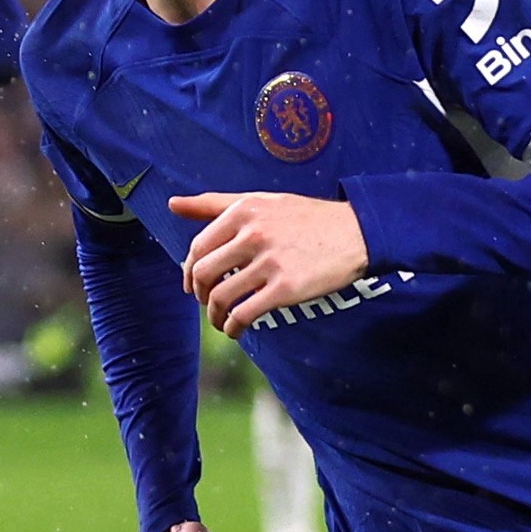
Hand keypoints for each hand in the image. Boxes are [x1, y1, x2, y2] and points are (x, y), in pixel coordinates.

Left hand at [171, 191, 369, 334]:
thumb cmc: (307, 218)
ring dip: (214, 316)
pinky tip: (236, 331)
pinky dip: (233, 327)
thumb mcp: (261, 201)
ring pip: (221, 297)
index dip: (190, 271)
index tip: (194, 285)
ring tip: (221, 321)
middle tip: (207, 304)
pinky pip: (245, 314)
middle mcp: (253, 234)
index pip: (198, 247)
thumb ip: (215, 203)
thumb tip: (172, 204)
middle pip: (204, 274)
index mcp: (243, 211)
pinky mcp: (286, 289)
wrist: (358, 232)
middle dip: (199, 295)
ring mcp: (269, 262)